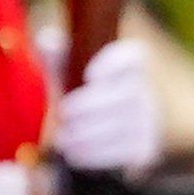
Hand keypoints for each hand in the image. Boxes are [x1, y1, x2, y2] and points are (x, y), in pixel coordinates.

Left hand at [51, 38, 162, 177]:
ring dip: (87, 133)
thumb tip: (44, 40)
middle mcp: (148, 89)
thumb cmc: (88, 91)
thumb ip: (59, 56)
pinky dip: (94, 154)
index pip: (131, 58)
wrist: (116, 127)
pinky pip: (120, 152)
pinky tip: (74, 153)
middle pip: (122, 96)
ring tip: (63, 138)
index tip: (89, 75)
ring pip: (119, 127)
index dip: (113, 65)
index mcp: (133, 62)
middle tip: (63, 114)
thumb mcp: (74, 71)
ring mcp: (149, 121)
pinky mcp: (145, 149)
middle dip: (88, 107)